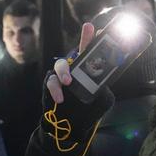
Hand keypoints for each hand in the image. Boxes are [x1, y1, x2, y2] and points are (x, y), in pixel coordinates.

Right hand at [44, 23, 114, 155]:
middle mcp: (74, 70)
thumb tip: (104, 86)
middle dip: (82, 42)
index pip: (90, 52)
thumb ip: (104, 91)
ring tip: (69, 83)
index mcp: (88, 71)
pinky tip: (60, 98)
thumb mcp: (102, 102)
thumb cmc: (88, 112)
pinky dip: (55, 89)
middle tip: (88, 36)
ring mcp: (61, 77)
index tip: (95, 26)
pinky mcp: (51, 86)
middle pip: (75, 52)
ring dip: (64, 72)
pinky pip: (50, 82)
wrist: (73, 128)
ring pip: (60, 64)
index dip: (91, 38)